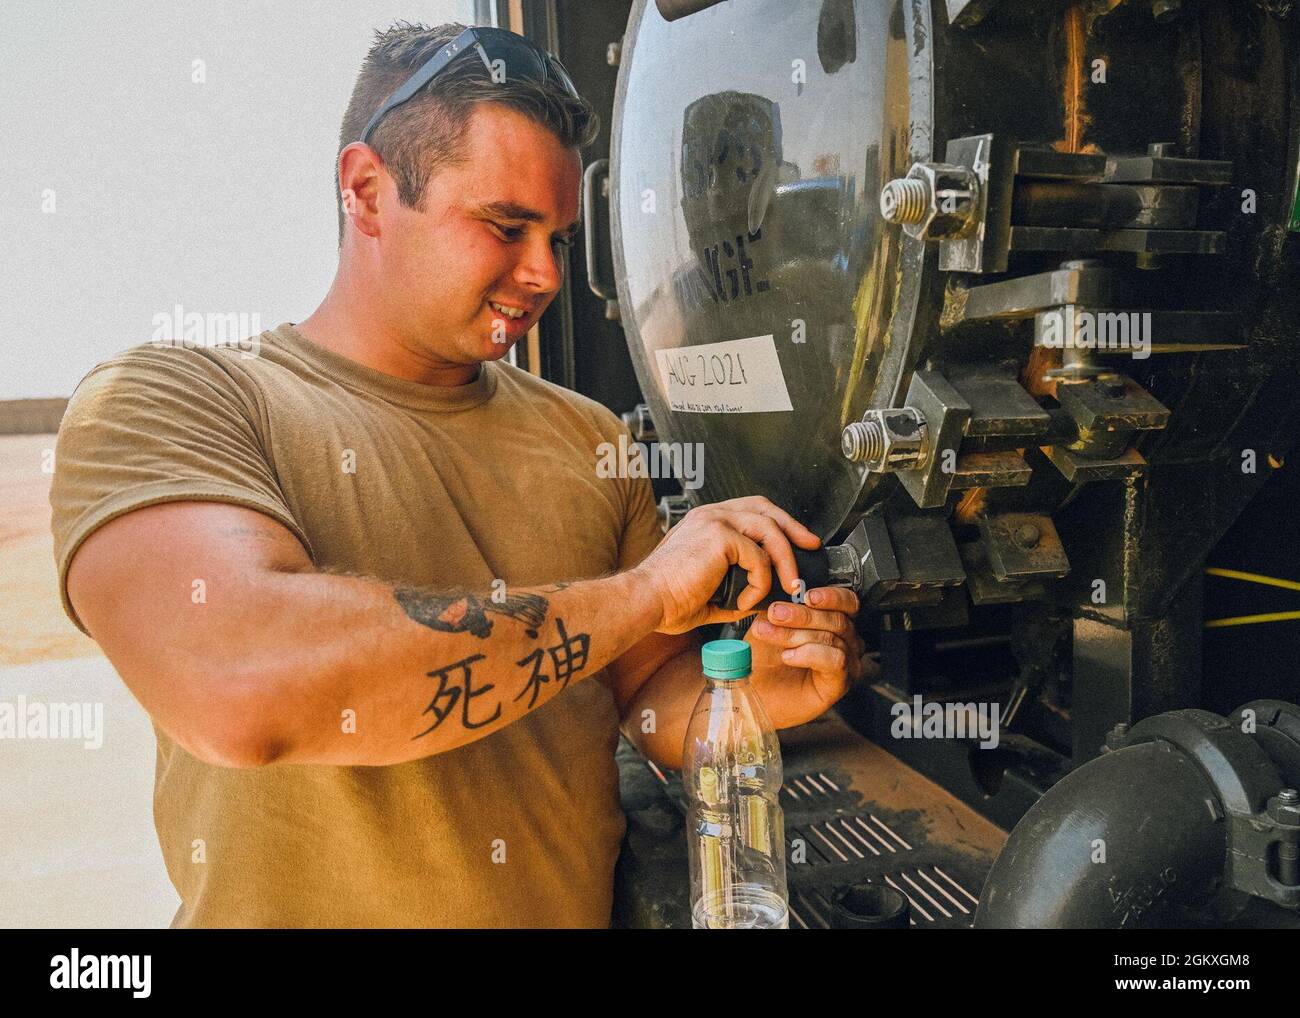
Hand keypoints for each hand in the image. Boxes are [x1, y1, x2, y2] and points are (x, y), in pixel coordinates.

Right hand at [629, 496, 820, 634]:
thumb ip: (736, 592)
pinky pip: (758, 557)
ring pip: (769, 530)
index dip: (778, 523)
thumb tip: (759, 603)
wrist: (645, 601)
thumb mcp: (709, 595)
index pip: (752, 510)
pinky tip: (746, 601)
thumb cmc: (666, 601)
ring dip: (785, 559)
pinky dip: (760, 583)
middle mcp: (710, 515)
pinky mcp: (719, 536)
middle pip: (765, 507)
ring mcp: (714, 521)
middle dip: (793, 527)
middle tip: (810, 547)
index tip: (797, 541)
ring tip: (790, 584)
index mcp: (705, 523)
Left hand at [745, 586, 869, 728]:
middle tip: (775, 613)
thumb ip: (780, 607)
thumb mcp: (769, 625)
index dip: (830, 596)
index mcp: (834, 622)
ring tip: (770, 633)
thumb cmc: (765, 659)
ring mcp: (846, 663)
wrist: (755, 692)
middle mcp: (846, 641)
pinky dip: (810, 654)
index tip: (803, 594)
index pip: (847, 602)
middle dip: (801, 615)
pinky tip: (788, 656)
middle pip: (836, 619)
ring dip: (797, 634)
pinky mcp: (840, 684)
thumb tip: (780, 593)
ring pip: (832, 638)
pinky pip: (835, 661)